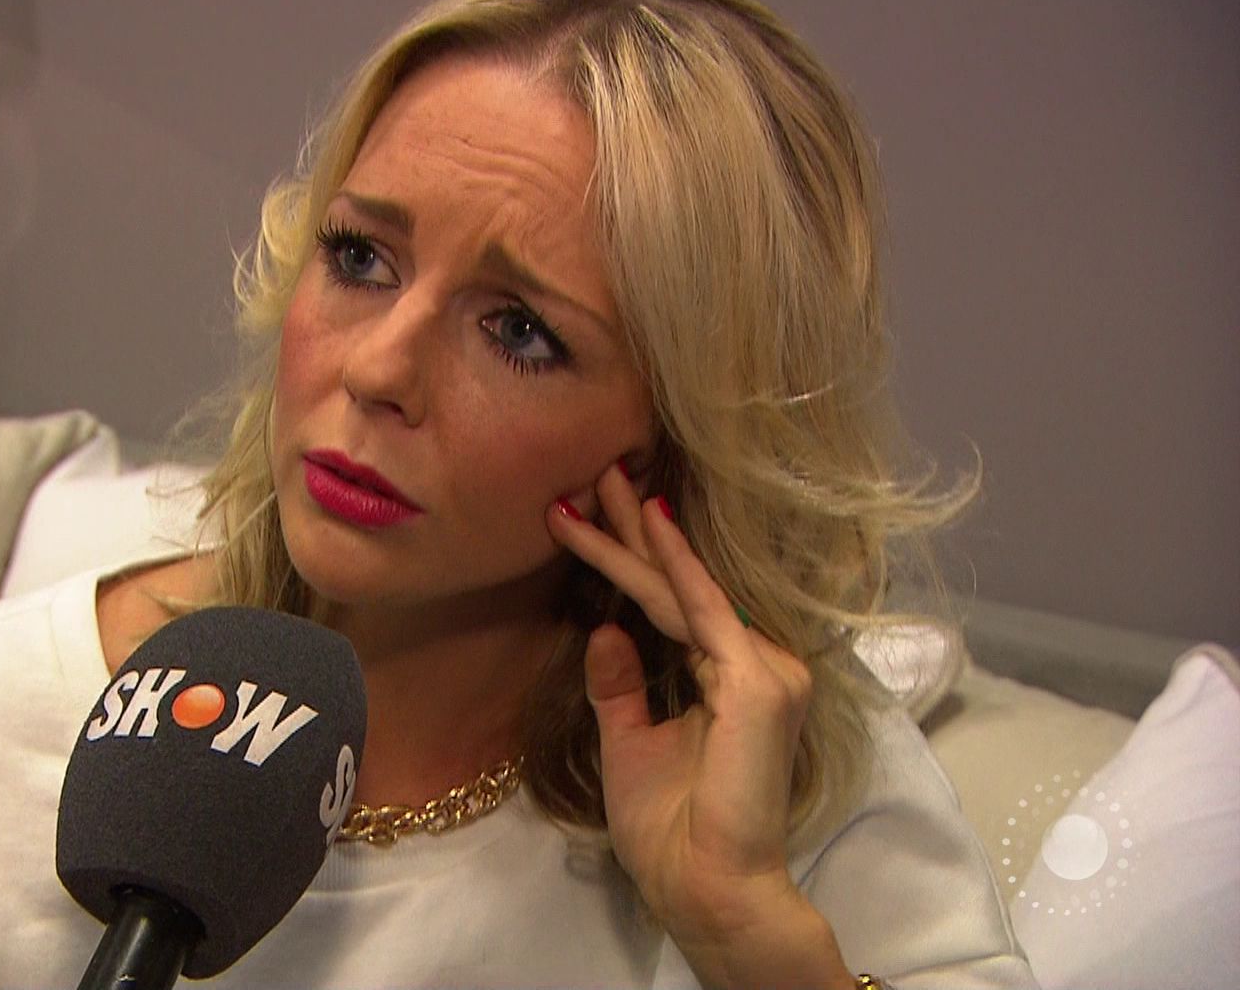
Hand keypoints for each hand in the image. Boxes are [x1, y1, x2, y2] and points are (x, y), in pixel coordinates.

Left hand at [546, 464, 849, 987]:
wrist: (703, 886)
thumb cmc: (671, 829)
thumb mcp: (630, 740)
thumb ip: (621, 685)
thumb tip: (606, 629)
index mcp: (734, 678)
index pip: (676, 604)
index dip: (632, 559)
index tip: (587, 514)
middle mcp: (761, 664)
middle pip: (682, 585)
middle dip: (633, 527)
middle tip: (596, 469)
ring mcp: (768, 670)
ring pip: (681, 591)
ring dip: (633, 538)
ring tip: (595, 483)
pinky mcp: (759, 682)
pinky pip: (696, 611)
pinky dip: (663, 569)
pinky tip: (637, 526)